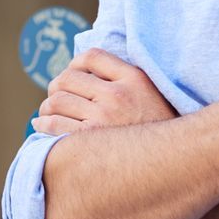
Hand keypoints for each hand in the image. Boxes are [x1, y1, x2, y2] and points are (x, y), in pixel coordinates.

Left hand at [33, 47, 177, 134]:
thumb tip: (88, 69)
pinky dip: (43, 124)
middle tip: (55, 97)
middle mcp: (117, 95)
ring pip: (57, 101)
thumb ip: (125, 78)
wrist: (177, 162)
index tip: (72, 74)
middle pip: (68, 78)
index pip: (91, 56)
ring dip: (47, 106)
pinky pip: (54, 125)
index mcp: (133, 78)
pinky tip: (41, 126)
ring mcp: (104, 119)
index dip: (75, 63)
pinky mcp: (91, 142)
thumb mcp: (151, 93)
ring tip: (48, 112)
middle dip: (56, 86)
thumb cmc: (160, 129)